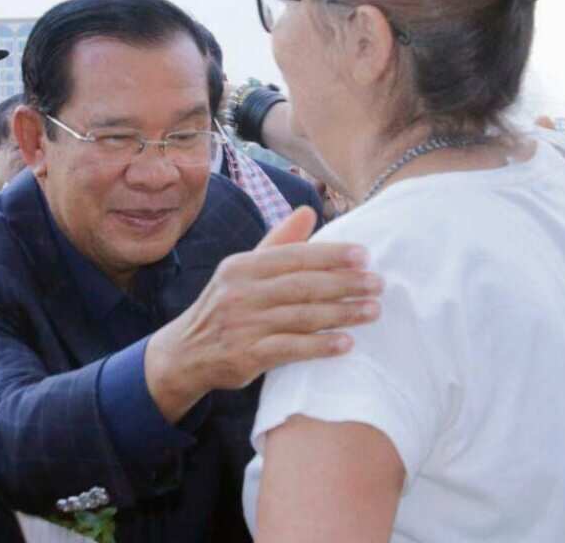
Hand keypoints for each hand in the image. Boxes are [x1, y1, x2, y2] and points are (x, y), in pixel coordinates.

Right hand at [145, 207, 381, 422]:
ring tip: (373, 310)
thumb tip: (308, 210)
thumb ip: (277, 243)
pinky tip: (346, 343)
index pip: (294, 256)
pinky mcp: (247, 355)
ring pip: (302, 316)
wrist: (186, 353)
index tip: (364, 256)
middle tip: (378, 284)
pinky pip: (291, 349)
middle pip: (303, 286)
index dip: (331, 256)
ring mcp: (243, 325)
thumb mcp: (242, 271)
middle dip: (345, 284)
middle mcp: (241, 292)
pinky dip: (321, 345)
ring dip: (342, 314)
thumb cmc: (225, 307)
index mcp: (242, 266)